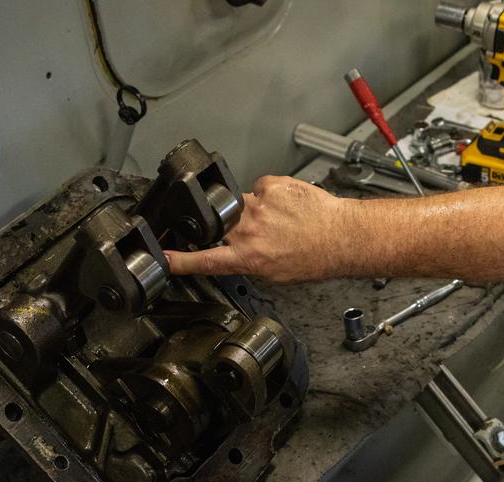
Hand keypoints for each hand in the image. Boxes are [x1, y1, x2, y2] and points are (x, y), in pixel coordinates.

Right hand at [164, 176, 355, 282]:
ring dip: (256, 210)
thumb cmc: (315, 259)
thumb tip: (239, 253)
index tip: (163, 258)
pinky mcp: (272, 186)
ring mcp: (259, 206)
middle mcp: (249, 231)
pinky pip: (262, 186)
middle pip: (222, 224)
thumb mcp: (275, 274)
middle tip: (261, 233)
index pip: (204, 259)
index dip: (180, 259)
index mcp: (247, 257)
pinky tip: (288, 205)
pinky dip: (272, 194)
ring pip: (242, 203)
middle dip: (233, 226)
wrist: (341, 237)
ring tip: (281, 220)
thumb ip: (249, 261)